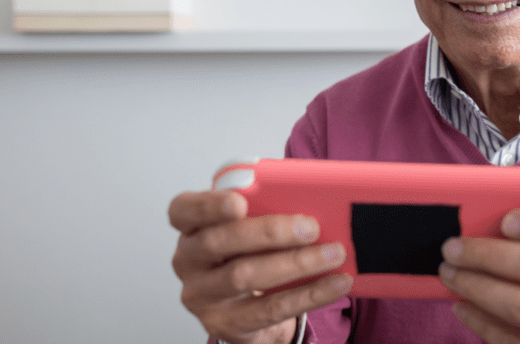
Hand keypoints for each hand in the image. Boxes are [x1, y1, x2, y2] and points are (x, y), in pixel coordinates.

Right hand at [169, 190, 352, 343]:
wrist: (247, 305)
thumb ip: (266, 206)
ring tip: (333, 253)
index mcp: (191, 226)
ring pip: (243, 276)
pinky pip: (269, 309)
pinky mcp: (224, 324)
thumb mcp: (251, 225)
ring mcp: (201, 295)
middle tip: (311, 227)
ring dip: (296, 263)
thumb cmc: (250, 251)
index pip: (183, 210)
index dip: (208, 205)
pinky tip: (335, 283)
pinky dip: (309, 294)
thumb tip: (314, 196)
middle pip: (219, 242)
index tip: (239, 200)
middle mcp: (187, 260)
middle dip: (269, 232)